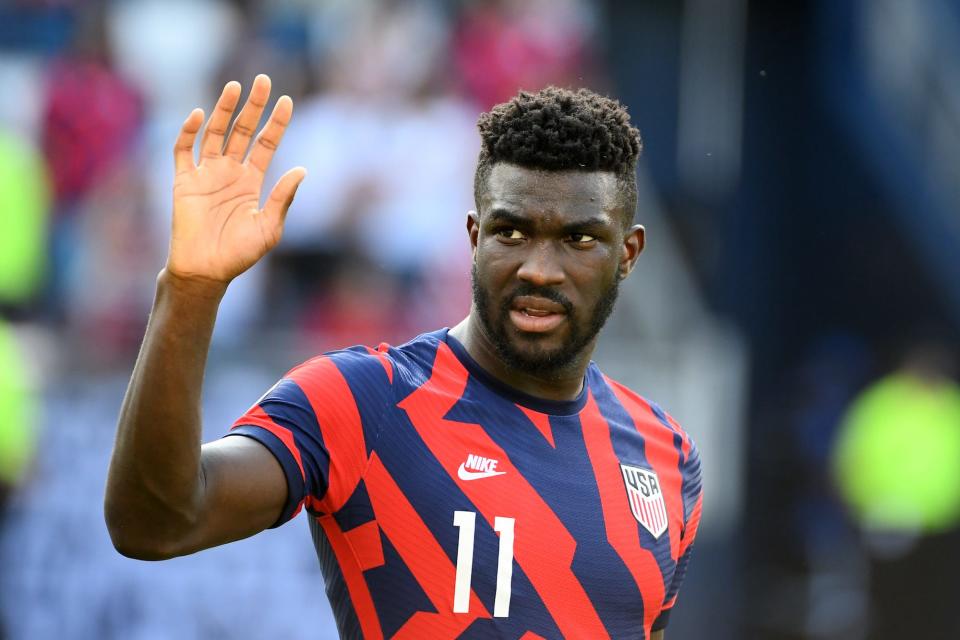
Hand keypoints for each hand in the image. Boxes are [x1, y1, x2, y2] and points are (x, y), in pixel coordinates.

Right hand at [166, 74, 305, 283]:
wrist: (206, 271)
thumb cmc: (240, 254)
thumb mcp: (269, 227)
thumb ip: (283, 198)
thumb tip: (302, 170)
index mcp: (252, 181)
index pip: (266, 144)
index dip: (276, 123)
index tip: (287, 101)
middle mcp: (230, 172)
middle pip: (242, 130)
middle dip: (253, 106)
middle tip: (263, 80)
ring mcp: (206, 174)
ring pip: (215, 133)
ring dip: (223, 109)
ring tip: (234, 87)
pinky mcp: (183, 181)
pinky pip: (183, 150)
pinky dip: (189, 131)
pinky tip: (199, 115)